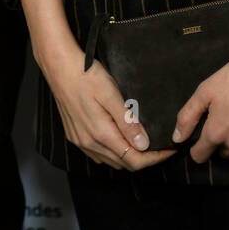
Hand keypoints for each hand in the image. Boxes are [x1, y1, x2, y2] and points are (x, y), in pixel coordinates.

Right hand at [42, 39, 176, 171]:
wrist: (58, 66)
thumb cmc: (86, 75)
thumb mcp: (111, 94)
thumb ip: (127, 122)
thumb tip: (144, 145)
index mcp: (101, 134)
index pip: (135, 160)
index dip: (156, 158)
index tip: (170, 149)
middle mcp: (89, 143)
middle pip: (124, 164)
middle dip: (146, 159)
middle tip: (162, 146)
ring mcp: (80, 141)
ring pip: (111, 161)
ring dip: (130, 157)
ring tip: (145, 144)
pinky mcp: (75, 136)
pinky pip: (98, 155)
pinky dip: (114, 154)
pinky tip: (121, 141)